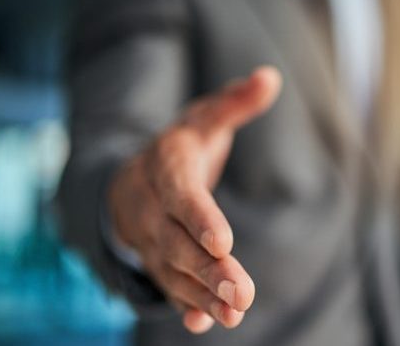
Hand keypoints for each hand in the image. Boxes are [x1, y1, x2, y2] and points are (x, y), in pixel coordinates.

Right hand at [107, 66, 281, 332]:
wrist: (128, 181)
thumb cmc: (179, 149)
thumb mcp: (203, 119)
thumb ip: (236, 103)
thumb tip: (271, 78)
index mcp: (167, 168)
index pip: (181, 195)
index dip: (200, 218)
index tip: (225, 242)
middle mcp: (153, 208)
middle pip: (177, 243)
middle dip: (208, 269)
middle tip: (242, 294)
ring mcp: (151, 240)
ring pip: (173, 271)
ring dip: (202, 295)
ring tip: (234, 315)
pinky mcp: (156, 262)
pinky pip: (167, 287)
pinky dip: (184, 305)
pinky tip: (202, 323)